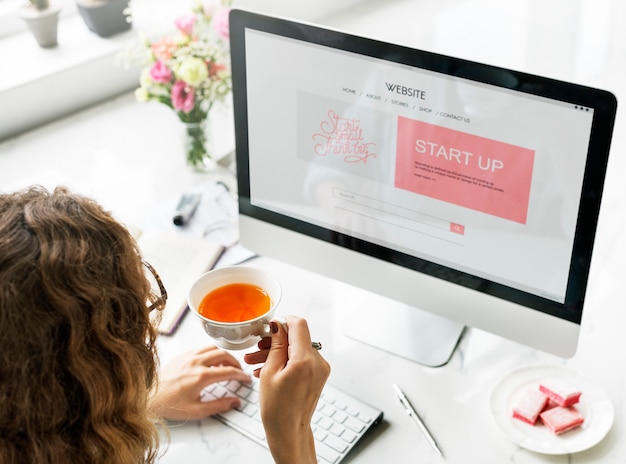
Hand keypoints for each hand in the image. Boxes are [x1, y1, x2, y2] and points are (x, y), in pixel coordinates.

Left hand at [149, 345, 250, 420]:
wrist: (148, 397)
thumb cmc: (169, 405)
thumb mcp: (196, 411)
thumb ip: (219, 406)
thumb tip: (234, 402)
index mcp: (201, 376)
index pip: (229, 371)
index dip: (241, 375)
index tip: (245, 378)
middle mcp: (196, 362)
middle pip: (223, 354)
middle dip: (235, 362)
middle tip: (238, 370)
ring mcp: (188, 357)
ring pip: (212, 348)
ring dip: (223, 355)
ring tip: (226, 364)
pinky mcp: (181, 355)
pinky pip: (201, 348)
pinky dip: (211, 352)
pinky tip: (210, 362)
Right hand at [244, 316, 330, 463]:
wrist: (288, 432)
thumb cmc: (277, 409)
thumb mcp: (270, 372)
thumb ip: (276, 345)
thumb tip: (278, 326)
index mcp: (305, 360)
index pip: (299, 325)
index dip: (284, 321)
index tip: (270, 326)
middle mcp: (318, 362)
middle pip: (297, 338)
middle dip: (275, 341)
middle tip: (257, 348)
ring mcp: (320, 369)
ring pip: (297, 349)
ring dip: (278, 352)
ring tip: (256, 362)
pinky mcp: (318, 375)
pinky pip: (302, 359)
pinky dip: (286, 361)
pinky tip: (268, 369)